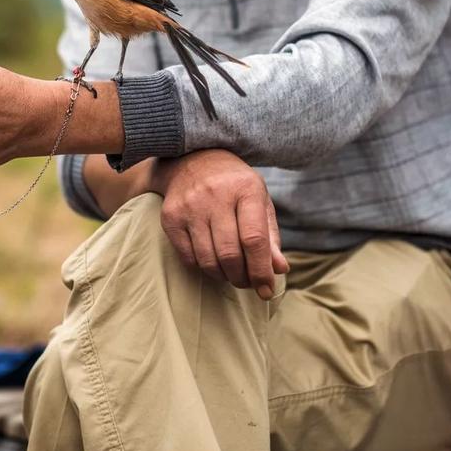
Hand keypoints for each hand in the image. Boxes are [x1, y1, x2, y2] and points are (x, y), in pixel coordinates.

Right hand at [152, 149, 287, 296]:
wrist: (193, 159)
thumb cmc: (234, 186)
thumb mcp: (259, 201)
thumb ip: (270, 236)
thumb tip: (279, 270)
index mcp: (245, 189)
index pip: (254, 239)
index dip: (261, 271)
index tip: (267, 290)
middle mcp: (215, 195)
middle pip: (230, 254)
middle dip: (242, 278)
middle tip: (247, 282)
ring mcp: (190, 206)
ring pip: (208, 260)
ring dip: (223, 276)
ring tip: (231, 272)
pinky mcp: (171, 217)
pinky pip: (188, 258)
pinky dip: (203, 268)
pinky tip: (212, 260)